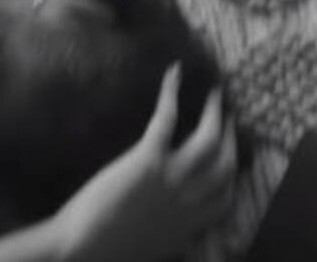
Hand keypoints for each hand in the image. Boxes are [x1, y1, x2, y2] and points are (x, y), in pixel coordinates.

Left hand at [54, 64, 237, 261]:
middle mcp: (190, 199)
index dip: (232, 174)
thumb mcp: (156, 247)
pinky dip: (172, 92)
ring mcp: (171, 178)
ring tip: (216, 95)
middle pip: (226, 164)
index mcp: (192, 224)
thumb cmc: (110, 250)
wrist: (84, 248)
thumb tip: (176, 225)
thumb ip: (172, 233)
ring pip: (208, 139)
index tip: (230, 158)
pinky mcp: (146, 160)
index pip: (227, 197)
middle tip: (228, 117)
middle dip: (231, 138)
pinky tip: (174, 73)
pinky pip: (166, 119)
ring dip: (215, 113)